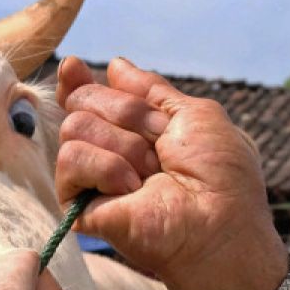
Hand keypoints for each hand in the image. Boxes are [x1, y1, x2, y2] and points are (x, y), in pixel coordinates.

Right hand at [55, 56, 288, 289]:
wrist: (217, 224)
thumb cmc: (220, 176)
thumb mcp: (194, 115)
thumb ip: (151, 90)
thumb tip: (115, 65)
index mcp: (135, 130)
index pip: (89, 97)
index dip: (77, 81)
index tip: (73, 67)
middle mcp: (108, 150)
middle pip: (83, 102)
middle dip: (125, 114)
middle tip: (155, 146)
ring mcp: (90, 177)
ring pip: (73, 127)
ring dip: (122, 145)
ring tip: (147, 174)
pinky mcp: (77, 204)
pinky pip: (70, 160)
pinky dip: (105, 167)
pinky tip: (129, 189)